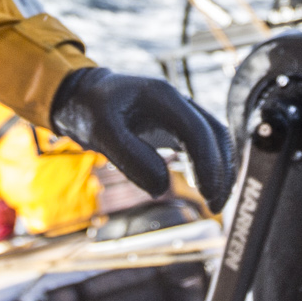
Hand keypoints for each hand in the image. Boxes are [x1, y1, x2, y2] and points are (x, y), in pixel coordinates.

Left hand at [47, 68, 234, 205]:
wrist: (80, 94)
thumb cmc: (88, 109)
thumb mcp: (100, 132)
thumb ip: (131, 158)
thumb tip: (163, 188)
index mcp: (163, 96)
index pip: (199, 131)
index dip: (208, 165)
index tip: (207, 195)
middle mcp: (178, 102)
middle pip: (216, 135)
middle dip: (221, 171)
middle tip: (214, 206)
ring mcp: (179, 113)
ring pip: (214, 139)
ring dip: (220, 169)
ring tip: (214, 200)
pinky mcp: (175, 125)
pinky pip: (202, 144)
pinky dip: (209, 165)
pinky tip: (206, 186)